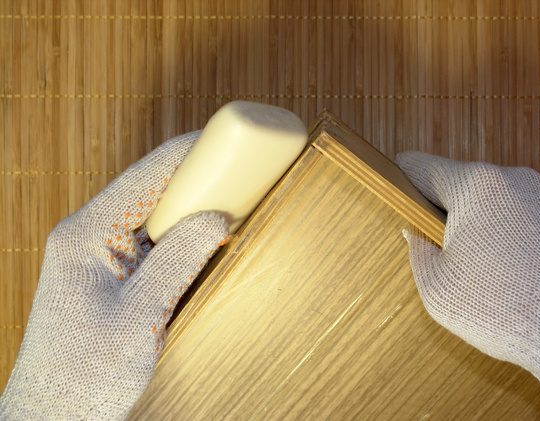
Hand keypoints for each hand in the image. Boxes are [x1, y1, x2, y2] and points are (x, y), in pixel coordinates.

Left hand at [0, 131, 228, 418]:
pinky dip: (182, 236)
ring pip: (153, 214)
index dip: (189, 154)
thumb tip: (218, 217)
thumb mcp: (142, 315)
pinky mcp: (111, 272)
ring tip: (233, 205)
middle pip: (151, 189)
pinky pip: (152, 240)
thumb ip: (180, 260)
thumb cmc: (87, 373)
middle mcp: (89, 234)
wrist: (57, 415)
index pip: (146, 176)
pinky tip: (205, 243)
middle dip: (197, 179)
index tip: (230, 141)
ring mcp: (98, 253)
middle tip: (242, 175)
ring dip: (191, 209)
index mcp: (86, 234)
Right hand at [396, 151, 539, 405]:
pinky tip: (518, 272)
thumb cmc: (505, 311)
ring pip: (496, 202)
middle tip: (450, 256)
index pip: (421, 167)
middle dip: (448, 214)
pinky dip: (514, 236)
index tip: (398, 199)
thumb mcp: (437, 289)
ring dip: (484, 226)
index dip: (401, 182)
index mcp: (477, 186)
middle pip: (462, 186)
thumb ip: (417, 250)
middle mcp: (515, 178)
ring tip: (491, 272)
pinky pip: (527, 216)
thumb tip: (416, 232)